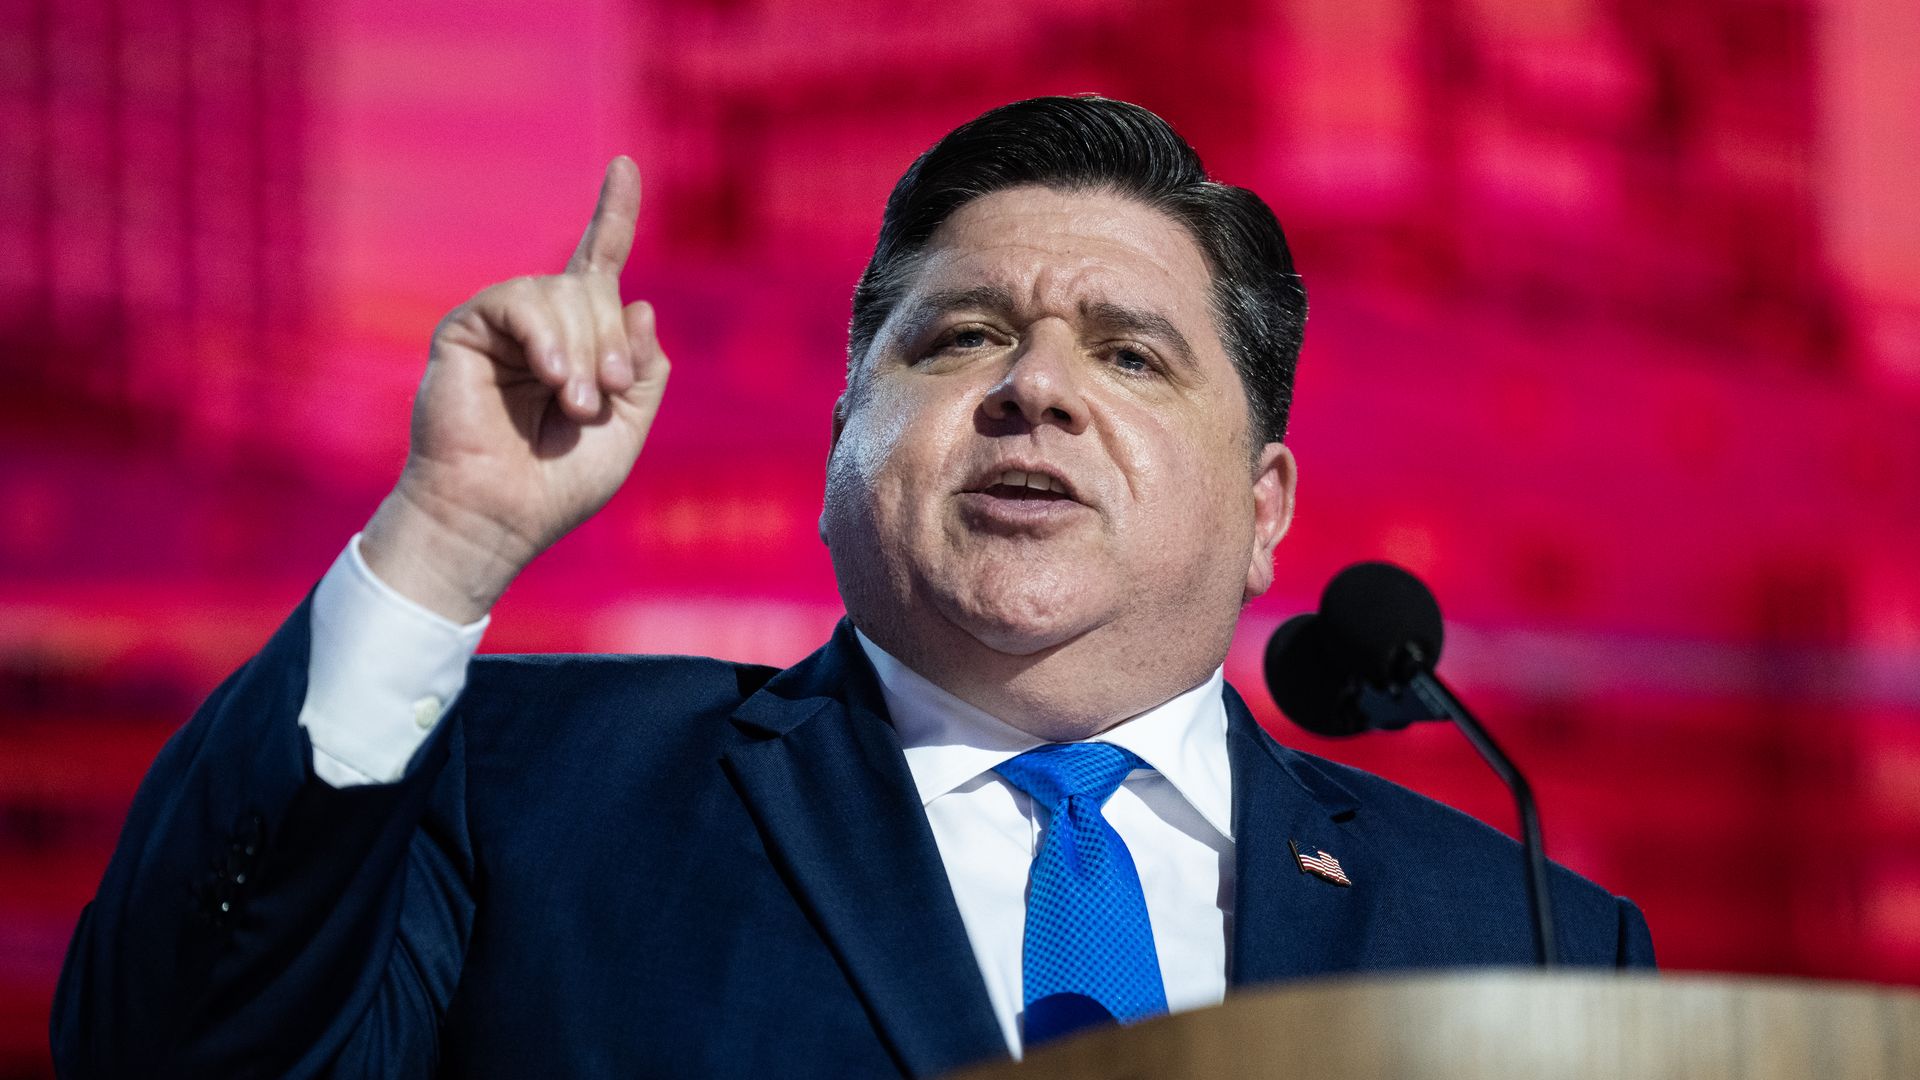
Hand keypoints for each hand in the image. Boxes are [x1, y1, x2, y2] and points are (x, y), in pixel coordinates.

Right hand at [361, 157, 668, 622]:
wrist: (497, 517)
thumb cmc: (557, 485)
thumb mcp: (627, 428)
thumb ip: (643, 370)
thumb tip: (639, 302)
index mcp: (580, 344)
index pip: (598, 265)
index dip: (614, 213)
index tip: (627, 165)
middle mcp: (540, 327)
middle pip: (595, 290)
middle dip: (612, 342)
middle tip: (602, 397)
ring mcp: (501, 326)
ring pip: (561, 294)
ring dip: (582, 349)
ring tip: (576, 404)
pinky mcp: (465, 330)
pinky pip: (518, 302)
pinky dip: (546, 337)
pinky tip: (552, 376)